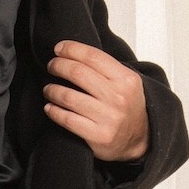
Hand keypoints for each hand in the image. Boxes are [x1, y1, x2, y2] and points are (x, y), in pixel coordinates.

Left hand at [42, 41, 148, 162]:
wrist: (140, 140)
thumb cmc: (128, 108)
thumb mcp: (126, 83)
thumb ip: (106, 68)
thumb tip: (73, 52)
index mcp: (126, 80)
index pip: (93, 56)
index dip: (71, 49)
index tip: (59, 48)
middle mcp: (118, 97)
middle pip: (77, 73)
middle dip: (58, 66)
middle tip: (52, 66)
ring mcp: (108, 117)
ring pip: (68, 96)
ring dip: (52, 90)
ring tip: (48, 89)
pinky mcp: (98, 135)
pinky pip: (67, 119)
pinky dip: (53, 111)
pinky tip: (50, 107)